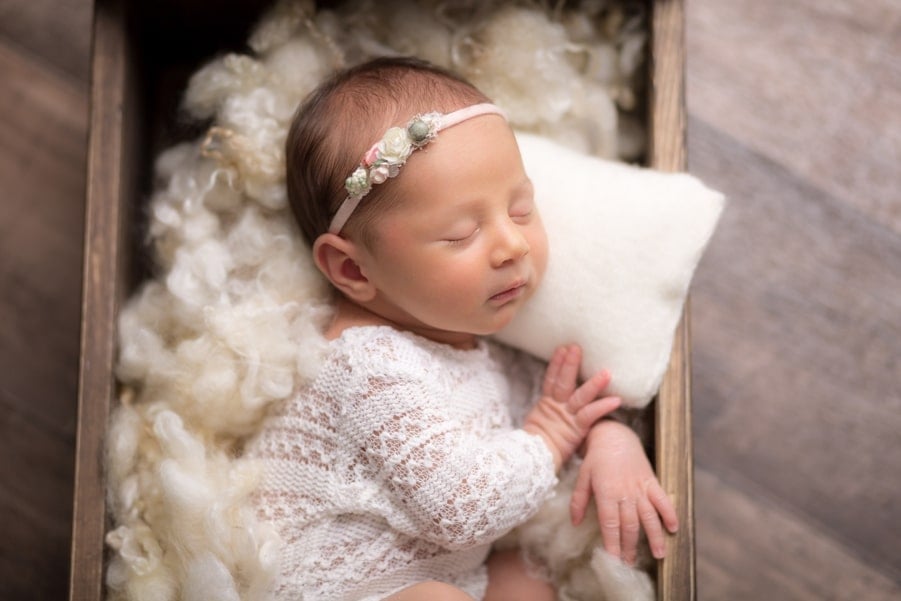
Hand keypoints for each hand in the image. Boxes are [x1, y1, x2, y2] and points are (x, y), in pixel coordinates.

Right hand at [523, 344, 620, 470]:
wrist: (535, 459)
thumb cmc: (537, 444)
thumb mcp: (538, 422)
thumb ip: (547, 411)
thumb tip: (555, 403)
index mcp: (546, 403)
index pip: (551, 379)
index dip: (557, 364)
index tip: (562, 348)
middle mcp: (557, 406)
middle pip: (563, 381)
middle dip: (569, 364)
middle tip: (576, 347)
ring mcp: (567, 416)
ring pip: (580, 396)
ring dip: (593, 383)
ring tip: (606, 372)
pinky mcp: (576, 428)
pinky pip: (591, 415)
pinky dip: (603, 406)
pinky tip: (616, 399)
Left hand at [570, 419, 678, 564]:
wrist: (615, 435)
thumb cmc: (596, 458)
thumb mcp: (582, 477)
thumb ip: (578, 501)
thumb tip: (575, 522)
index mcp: (606, 492)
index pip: (610, 523)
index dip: (612, 543)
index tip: (613, 560)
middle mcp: (625, 492)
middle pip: (630, 525)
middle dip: (630, 547)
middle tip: (629, 564)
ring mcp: (641, 487)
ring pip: (650, 516)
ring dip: (655, 536)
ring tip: (659, 554)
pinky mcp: (652, 481)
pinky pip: (663, 499)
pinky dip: (670, 513)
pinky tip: (674, 528)